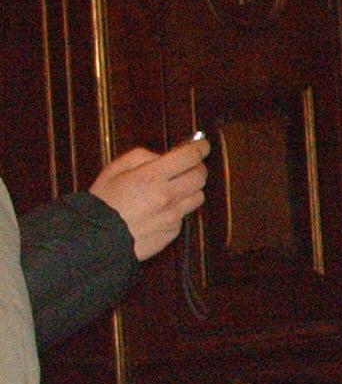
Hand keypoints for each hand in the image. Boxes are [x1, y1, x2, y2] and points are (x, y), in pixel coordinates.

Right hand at [89, 137, 210, 261]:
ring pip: (198, 196)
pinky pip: (184, 215)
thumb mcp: (114, 170)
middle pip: (200, 176)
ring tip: (175, 187)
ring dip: (191, 188)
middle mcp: (166, 196)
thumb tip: (163, 156)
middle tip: (190, 165)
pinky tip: (161, 209)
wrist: (96, 238)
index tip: (203, 145)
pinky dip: (178, 208)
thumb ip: (142, 157)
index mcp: (151, 177)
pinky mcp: (173, 231)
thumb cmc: (102, 202)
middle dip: (197, 167)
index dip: (200, 148)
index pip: (189, 157)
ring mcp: (172, 216)